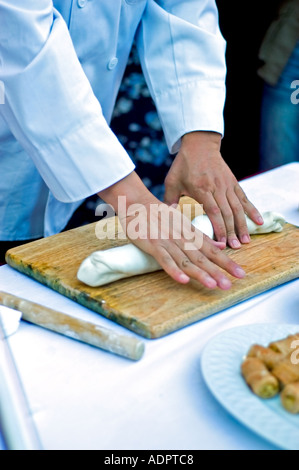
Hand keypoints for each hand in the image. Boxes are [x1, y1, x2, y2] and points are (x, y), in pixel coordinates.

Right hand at [98, 171, 245, 288]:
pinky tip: (183, 280)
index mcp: (191, 233)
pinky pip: (164, 259)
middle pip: (202, 257)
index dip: (226, 262)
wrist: (137, 203)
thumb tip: (220, 246)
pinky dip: (173, 270)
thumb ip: (200, 236)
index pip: (212, 249)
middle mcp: (182, 237)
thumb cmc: (160, 215)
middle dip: (217, 271)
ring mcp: (168, 241)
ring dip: (200, 273)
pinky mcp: (153, 244)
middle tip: (230, 285)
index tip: (240, 273)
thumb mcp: (183, 223)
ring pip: (186, 260)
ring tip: (213, 285)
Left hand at [164, 131, 263, 248]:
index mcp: (202, 188)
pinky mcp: (233, 183)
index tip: (221, 243)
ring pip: (238, 207)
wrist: (200, 144)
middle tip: (236, 247)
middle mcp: (217, 187)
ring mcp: (227, 185)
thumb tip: (164, 218)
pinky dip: (252, 210)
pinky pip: (244, 198)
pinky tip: (259, 222)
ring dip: (243, 225)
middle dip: (232, 231)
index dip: (219, 228)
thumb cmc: (183, 164)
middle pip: (228, 213)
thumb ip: (169, 199)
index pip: (213, 211)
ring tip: (246, 241)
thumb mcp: (172, 181)